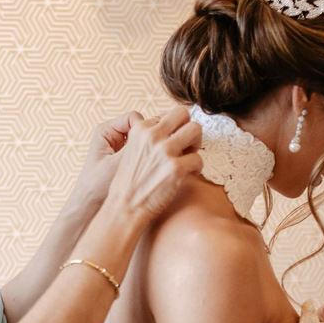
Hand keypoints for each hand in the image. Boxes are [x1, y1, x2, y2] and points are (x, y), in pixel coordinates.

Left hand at [68, 111, 154, 209]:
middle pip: (142, 127)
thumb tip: (159, 136)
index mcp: (105, 130)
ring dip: (153, 148)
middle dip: (153, 138)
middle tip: (160, 152)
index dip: (147, 129)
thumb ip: (136, 149)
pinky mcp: (128, 158)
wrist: (89, 207)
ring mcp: (121, 146)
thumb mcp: (117, 165)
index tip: (154, 144)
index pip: (134, 118)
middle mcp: (114, 135)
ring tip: (158, 161)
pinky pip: (145, 151)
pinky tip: (156, 167)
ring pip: (146, 139)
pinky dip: (152, 156)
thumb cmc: (96, 187)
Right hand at [106, 105, 202, 221]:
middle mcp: (152, 136)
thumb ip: (147, 139)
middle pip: (183, 114)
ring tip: (189, 157)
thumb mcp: (129, 152)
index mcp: (139, 130)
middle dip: (188, 128)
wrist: (124, 209)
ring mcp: (165, 151)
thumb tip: (169, 133)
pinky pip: (199, 159)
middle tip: (187, 145)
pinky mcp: (176, 168)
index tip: (171, 144)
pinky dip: (197, 168)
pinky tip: (189, 175)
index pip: (167, 116)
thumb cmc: (128, 185)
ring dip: (196, 144)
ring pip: (195, 130)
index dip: (172, 130)